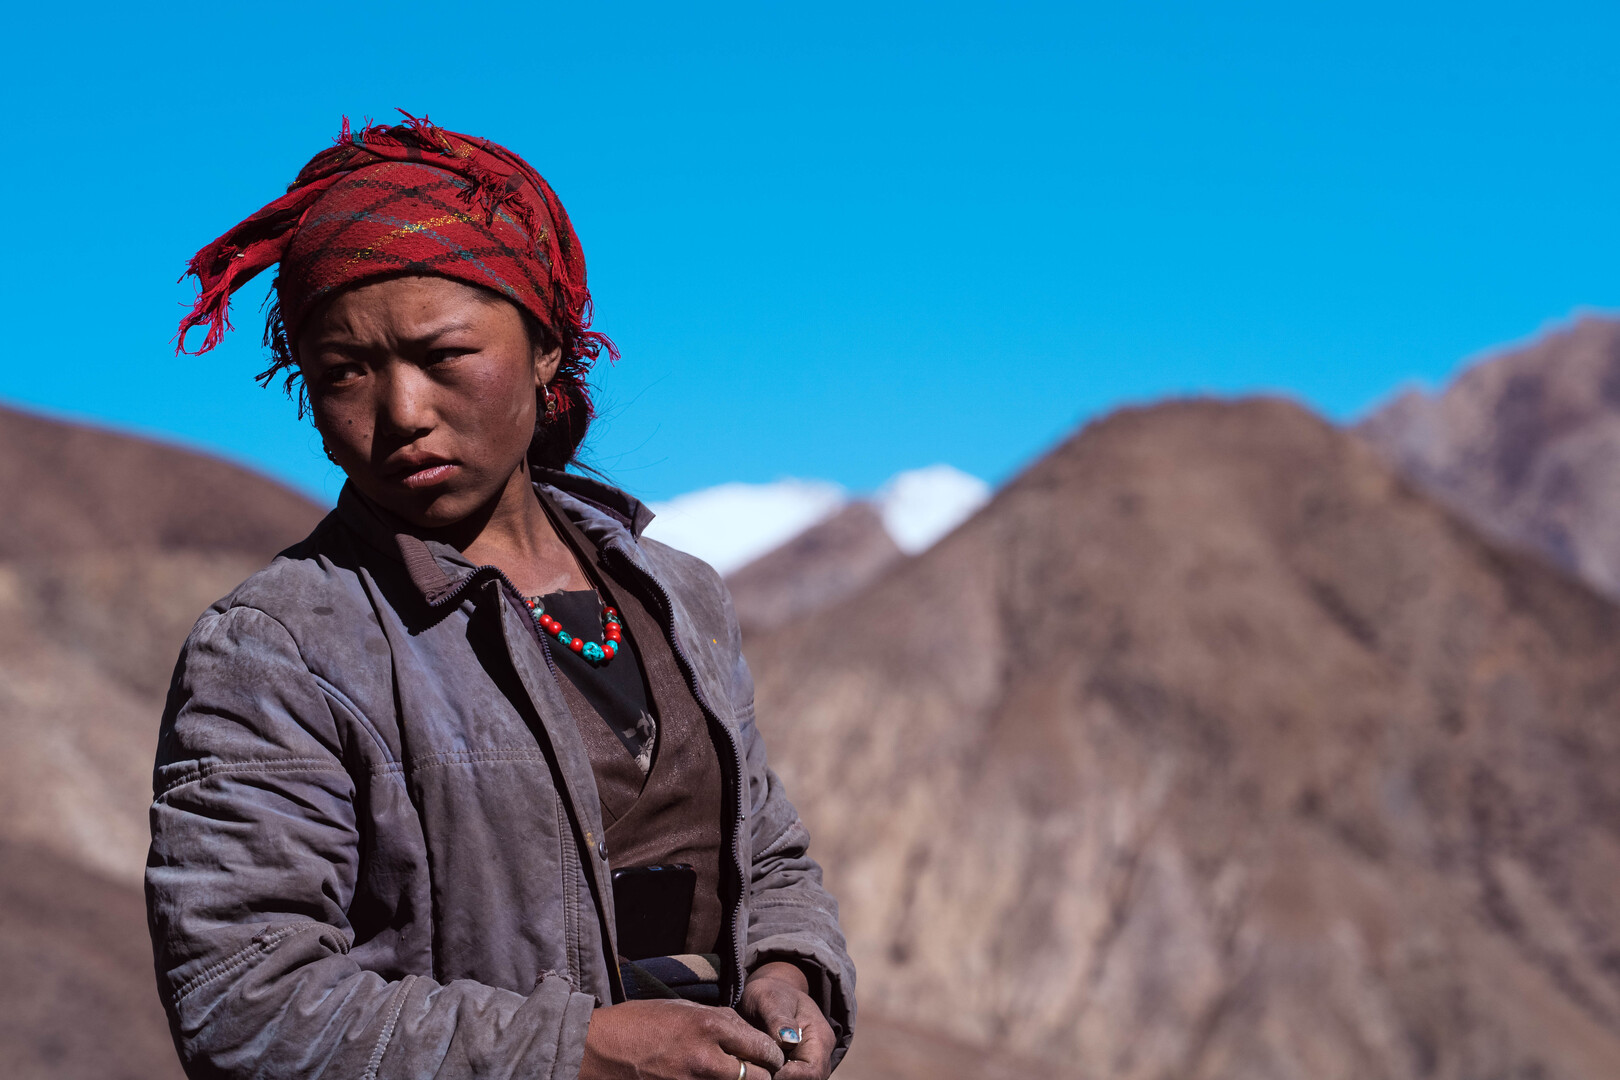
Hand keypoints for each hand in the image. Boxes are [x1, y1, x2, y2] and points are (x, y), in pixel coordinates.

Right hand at [580, 998, 784, 1079]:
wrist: (599, 1048)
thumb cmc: (638, 1022)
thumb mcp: (684, 1009)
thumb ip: (719, 1021)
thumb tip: (747, 1034)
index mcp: (710, 1026)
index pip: (762, 1047)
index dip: (772, 1054)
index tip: (772, 1056)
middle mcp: (707, 1058)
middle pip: (759, 1077)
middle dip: (764, 1074)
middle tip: (762, 1071)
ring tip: (739, 1075)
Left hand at [739, 962, 835, 1079]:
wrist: (772, 994)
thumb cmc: (770, 995)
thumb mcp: (769, 1000)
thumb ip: (778, 1019)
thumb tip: (788, 1041)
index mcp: (820, 1038)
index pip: (813, 1072)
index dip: (788, 1077)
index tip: (765, 1070)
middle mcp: (820, 1056)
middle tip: (757, 1071)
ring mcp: (809, 1065)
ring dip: (776, 1079)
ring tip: (757, 1068)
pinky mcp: (797, 1071)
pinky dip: (772, 1078)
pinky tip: (759, 1070)